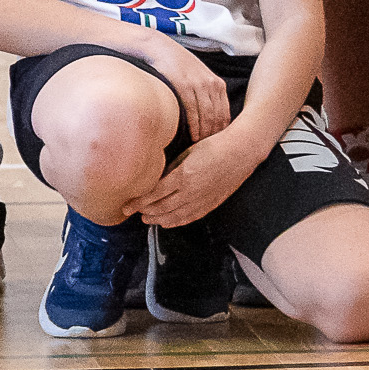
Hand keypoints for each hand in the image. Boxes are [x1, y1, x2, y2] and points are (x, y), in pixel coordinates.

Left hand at [124, 127, 265, 227]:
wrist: (241, 152)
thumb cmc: (213, 146)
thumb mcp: (187, 152)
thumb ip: (172, 167)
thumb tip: (155, 176)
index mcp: (183, 176)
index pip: (155, 194)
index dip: (139, 202)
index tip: (127, 205)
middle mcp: (192, 191)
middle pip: (163, 208)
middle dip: (145, 212)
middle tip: (132, 213)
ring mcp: (203, 200)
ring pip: (176, 216)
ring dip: (158, 220)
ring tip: (146, 220)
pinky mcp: (212, 204)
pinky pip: (191, 217)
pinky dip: (177, 222)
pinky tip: (167, 223)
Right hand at [145, 37, 231, 142]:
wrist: (158, 47)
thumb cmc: (176, 65)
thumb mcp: (197, 77)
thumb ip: (206, 94)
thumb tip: (208, 118)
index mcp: (217, 83)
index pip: (225, 114)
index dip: (223, 132)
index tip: (216, 144)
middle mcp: (211, 83)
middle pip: (218, 117)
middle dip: (214, 136)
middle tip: (208, 150)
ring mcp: (198, 84)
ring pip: (207, 116)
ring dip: (205, 134)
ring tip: (200, 147)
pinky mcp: (184, 85)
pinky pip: (193, 110)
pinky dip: (194, 126)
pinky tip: (193, 137)